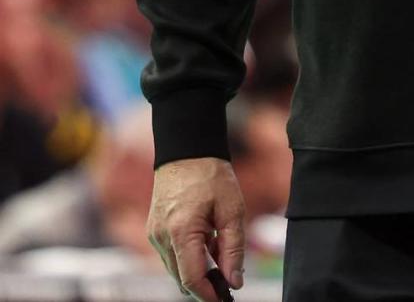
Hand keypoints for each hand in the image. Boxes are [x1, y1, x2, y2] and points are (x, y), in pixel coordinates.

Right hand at [146, 156, 245, 298]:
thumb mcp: (232, 209)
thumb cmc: (211, 176)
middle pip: (181, 278)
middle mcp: (162, 238)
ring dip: (197, 269)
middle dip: (204, 284)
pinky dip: (188, 256)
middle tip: (227, 279)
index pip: (192, 279)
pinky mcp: (154, 230)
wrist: (187, 150)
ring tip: (219, 249)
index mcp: (181, 232)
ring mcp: (154, 234)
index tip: (225, 299)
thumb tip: (235, 281)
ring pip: (176, 269)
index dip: (208, 294)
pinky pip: (171, 255)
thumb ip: (233, 248)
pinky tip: (206, 241)